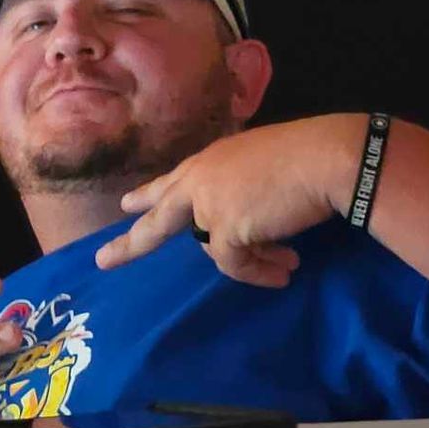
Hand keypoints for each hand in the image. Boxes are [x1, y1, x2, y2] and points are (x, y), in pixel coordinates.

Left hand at [93, 115, 364, 284]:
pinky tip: (283, 271)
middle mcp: (199, 179)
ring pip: (213, 248)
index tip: (127, 203)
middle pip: (158, 217)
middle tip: (104, 261)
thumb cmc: (307, 155)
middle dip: (131, 243)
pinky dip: (258, 272)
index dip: (149, 194)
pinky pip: (234, 263)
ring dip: (251, 261)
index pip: (172, 180)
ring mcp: (207, 203)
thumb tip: (243, 225)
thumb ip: (240, 189)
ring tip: (283, 267)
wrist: (325, 158)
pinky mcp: (223, 228)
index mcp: (209, 160)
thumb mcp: (262, 167)